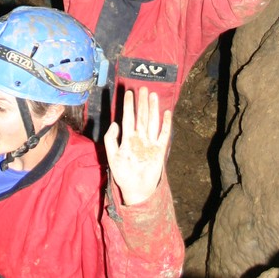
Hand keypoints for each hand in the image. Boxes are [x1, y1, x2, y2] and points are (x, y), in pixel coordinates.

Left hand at [104, 88, 171, 206]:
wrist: (136, 189)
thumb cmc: (123, 174)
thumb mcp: (112, 156)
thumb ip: (111, 140)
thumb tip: (114, 123)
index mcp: (128, 138)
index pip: (128, 118)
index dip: (128, 105)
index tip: (129, 92)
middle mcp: (140, 138)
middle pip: (141, 116)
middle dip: (142, 102)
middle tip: (143, 87)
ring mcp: (150, 143)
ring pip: (152, 122)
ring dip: (153, 109)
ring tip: (153, 95)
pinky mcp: (159, 150)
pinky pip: (163, 135)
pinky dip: (166, 124)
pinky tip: (167, 113)